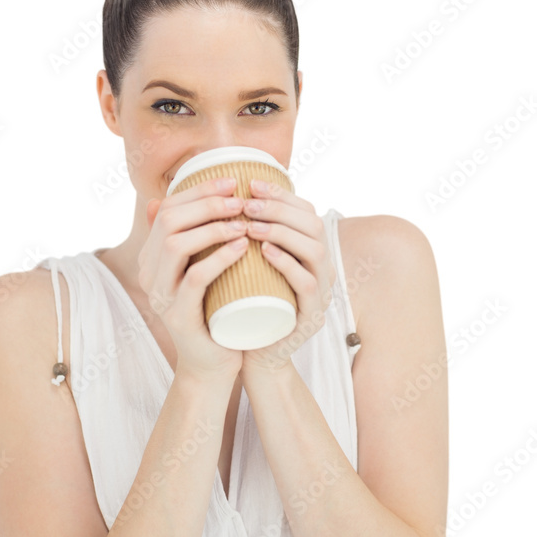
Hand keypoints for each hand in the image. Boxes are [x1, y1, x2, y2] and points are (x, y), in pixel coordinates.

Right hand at [138, 178, 249, 383]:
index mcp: (152, 258)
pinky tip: (241, 247)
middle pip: (169, 221)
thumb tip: (213, 199)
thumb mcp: (207, 270)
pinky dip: (219, 257)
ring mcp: (161, 295)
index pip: (167, 209)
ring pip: (175, 244)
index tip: (232, 181)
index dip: (198, 190)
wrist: (213, 364)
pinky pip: (195, 278)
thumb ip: (204, 240)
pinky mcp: (179, 315)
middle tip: (240, 199)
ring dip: (212, 227)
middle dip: (206, 203)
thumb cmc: (215, 311)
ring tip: (243, 222)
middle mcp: (150, 273)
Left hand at [239, 177, 335, 373]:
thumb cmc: (244, 304)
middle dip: (279, 208)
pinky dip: (288, 265)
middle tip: (246, 203)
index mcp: (309, 253)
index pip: (305, 212)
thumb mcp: (244, 264)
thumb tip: (215, 196)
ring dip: (282, 232)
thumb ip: (241, 235)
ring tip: (250, 224)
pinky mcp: (310, 317)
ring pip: (314, 251)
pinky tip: (266, 252)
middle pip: (313, 225)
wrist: (250, 353)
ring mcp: (320, 294)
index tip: (250, 183)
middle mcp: (321, 269)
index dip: (281, 194)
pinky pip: (307, 285)